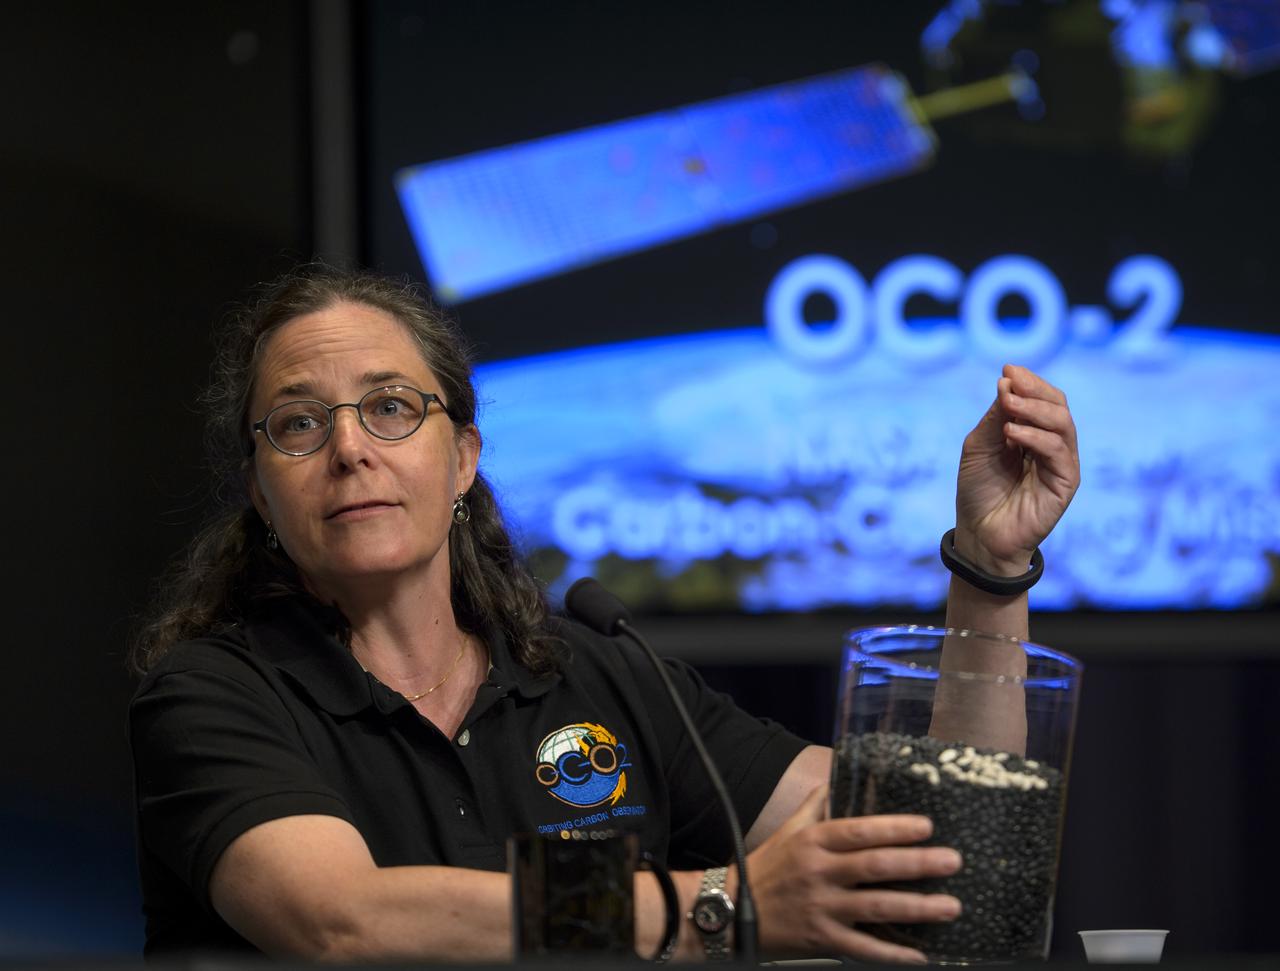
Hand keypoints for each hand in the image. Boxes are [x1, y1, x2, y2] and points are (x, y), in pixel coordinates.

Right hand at [747, 787, 962, 963]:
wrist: (730, 910)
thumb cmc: (765, 868)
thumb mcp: (788, 830)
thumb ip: (816, 805)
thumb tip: (837, 777)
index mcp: (813, 842)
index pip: (859, 831)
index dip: (894, 828)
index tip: (927, 826)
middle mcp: (819, 872)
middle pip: (875, 866)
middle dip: (918, 864)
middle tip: (953, 861)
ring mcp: (821, 908)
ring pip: (876, 906)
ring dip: (917, 907)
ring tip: (951, 906)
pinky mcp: (821, 939)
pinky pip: (863, 948)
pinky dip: (892, 954)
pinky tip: (919, 955)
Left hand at [954, 364, 1079, 573]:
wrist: (979, 533)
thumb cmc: (979, 490)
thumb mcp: (980, 446)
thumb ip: (996, 416)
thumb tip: (1007, 381)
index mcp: (1033, 433)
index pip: (1043, 398)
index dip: (1029, 381)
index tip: (1007, 368)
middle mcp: (1052, 445)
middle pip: (1058, 406)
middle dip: (1034, 390)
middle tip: (1009, 384)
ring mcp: (1061, 464)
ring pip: (1063, 424)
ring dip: (1034, 410)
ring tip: (1008, 404)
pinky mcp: (1065, 484)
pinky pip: (1058, 452)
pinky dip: (1035, 437)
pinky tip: (1011, 434)